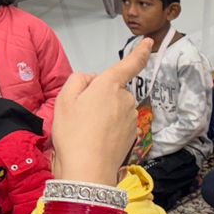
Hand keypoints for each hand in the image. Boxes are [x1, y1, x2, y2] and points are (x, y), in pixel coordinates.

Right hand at [52, 38, 152, 184]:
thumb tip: (91, 81)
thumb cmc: (74, 133)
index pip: (130, 64)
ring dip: (103, 114)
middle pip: (113, 90)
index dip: (140, 52)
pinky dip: (108, 129)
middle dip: (99, 96)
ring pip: (115, 108)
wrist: (88, 170)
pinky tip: (95, 139)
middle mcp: (125, 99)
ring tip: (86, 129)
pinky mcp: (132, 135)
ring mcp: (131, 118)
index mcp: (109, 85)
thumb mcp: (64, 100)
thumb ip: (79, 81)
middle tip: (79, 113)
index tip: (149, 42)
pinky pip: (118, 124)